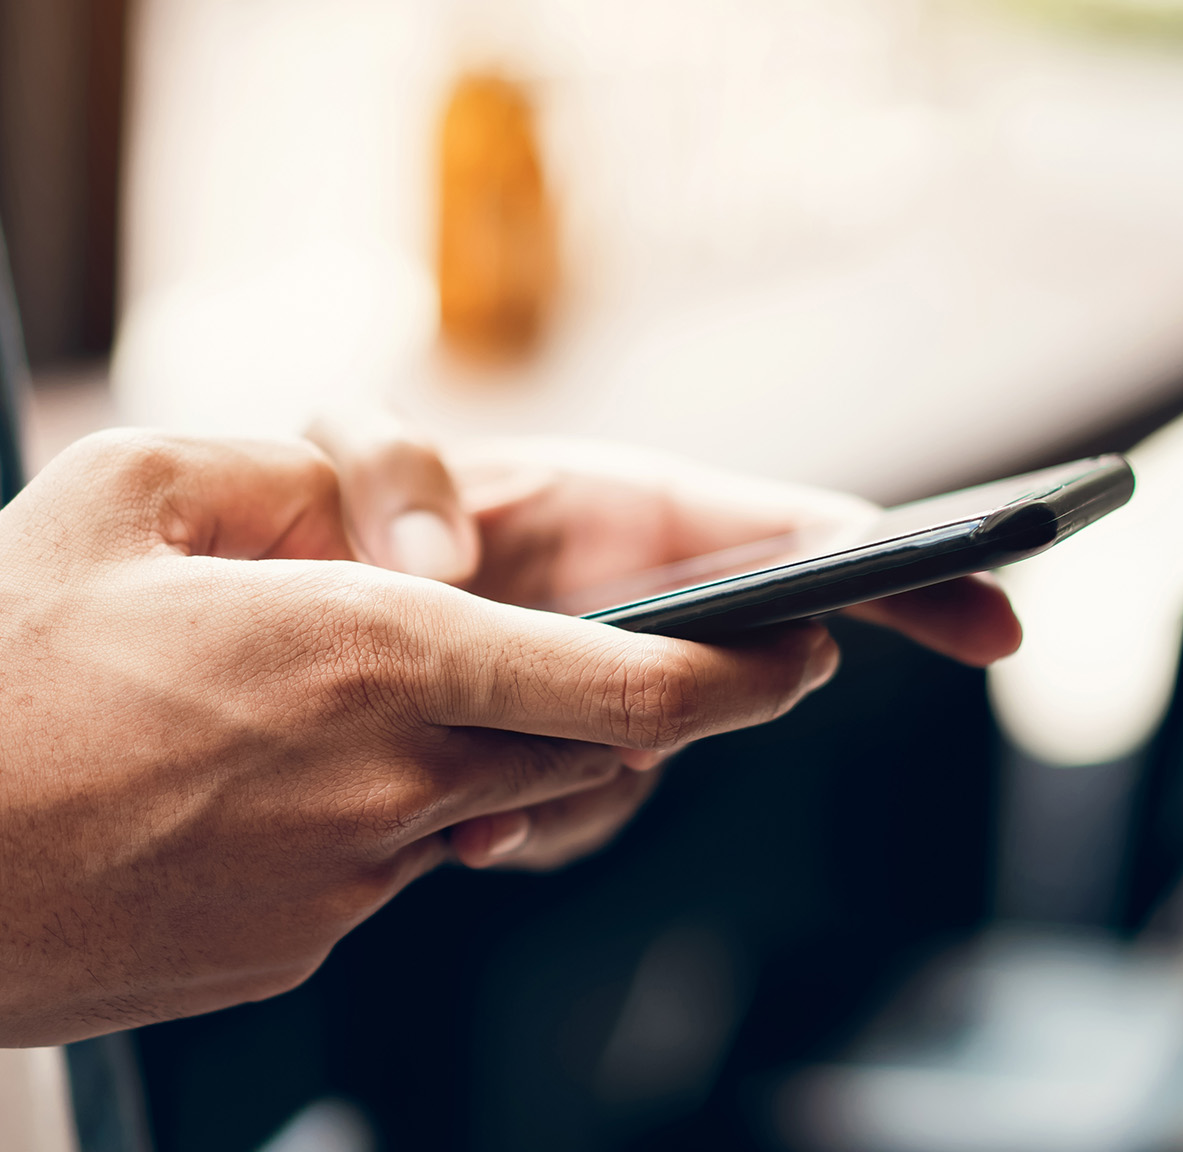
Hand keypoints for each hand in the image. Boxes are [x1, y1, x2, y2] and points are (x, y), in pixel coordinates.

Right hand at [0, 431, 836, 1044]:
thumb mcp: (130, 491)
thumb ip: (295, 471)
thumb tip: (394, 507)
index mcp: (380, 655)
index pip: (637, 687)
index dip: (745, 676)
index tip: (808, 655)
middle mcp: (395, 781)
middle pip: (579, 751)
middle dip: (628, 707)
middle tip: (632, 662)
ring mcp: (349, 886)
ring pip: (477, 806)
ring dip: (465, 753)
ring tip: (341, 705)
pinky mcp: (296, 954)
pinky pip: (386, 869)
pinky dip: (375, 816)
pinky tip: (267, 785)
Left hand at [308, 420, 1022, 870]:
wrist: (280, 619)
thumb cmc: (330, 511)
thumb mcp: (348, 453)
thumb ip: (389, 468)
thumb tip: (436, 565)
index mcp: (628, 515)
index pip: (800, 533)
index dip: (910, 564)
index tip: (991, 602)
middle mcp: (649, 603)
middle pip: (781, 647)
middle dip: (812, 669)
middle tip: (893, 656)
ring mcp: (610, 686)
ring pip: (670, 754)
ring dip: (607, 784)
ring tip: (507, 801)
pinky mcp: (556, 757)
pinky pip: (586, 812)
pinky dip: (538, 830)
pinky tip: (472, 833)